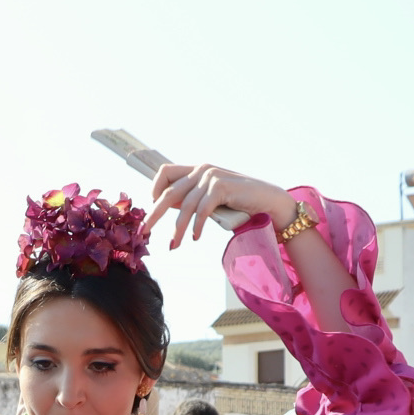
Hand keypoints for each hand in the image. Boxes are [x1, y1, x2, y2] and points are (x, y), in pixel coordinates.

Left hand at [143, 163, 296, 249]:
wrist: (269, 201)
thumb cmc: (239, 203)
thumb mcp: (211, 198)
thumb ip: (193, 197)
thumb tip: (166, 206)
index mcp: (197, 170)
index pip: (166, 171)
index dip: (155, 189)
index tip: (152, 207)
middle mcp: (202, 169)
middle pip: (169, 191)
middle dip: (154, 214)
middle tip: (144, 232)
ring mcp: (211, 176)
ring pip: (185, 206)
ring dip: (178, 228)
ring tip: (174, 245)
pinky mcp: (221, 186)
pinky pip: (202, 209)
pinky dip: (197, 225)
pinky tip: (195, 237)